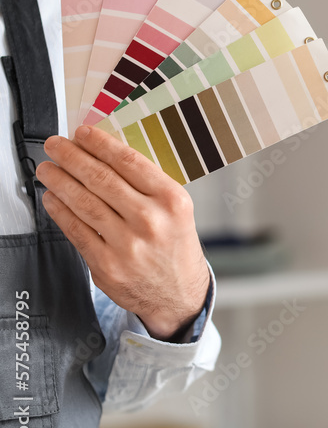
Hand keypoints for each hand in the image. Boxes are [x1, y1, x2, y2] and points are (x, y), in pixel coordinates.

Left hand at [35, 125, 209, 340]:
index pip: (129, 162)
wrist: (179, 294)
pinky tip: (53, 198)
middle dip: (72, 157)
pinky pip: (76, 230)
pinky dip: (60, 211)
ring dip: (60, 181)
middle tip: (55, 146)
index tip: (82, 133)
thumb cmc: (175, 246)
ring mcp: (128, 244)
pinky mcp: (107, 264)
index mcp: (172, 201)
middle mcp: (151, 220)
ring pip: (84, 203)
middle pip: (102, 179)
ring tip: (48, 169)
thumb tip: (105, 156)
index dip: (100, 144)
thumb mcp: (176, 211)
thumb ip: (146, 186)